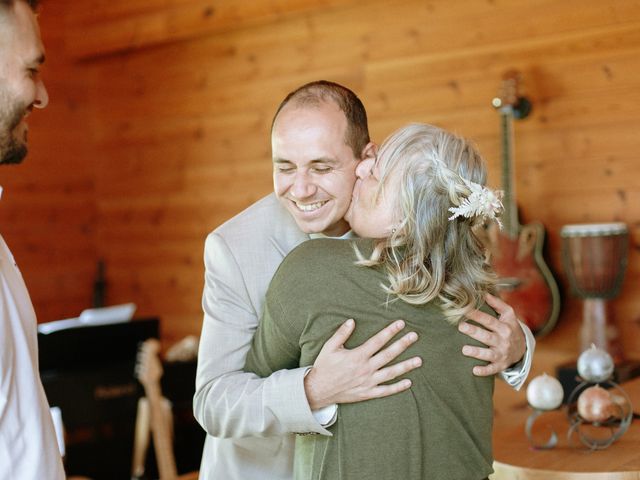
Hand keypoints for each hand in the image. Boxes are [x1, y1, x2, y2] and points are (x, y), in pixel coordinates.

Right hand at [304, 319, 421, 409]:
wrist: (318, 390)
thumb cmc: (324, 367)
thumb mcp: (329, 347)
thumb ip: (341, 334)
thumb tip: (352, 321)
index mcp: (357, 356)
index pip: (378, 341)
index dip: (390, 331)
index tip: (401, 323)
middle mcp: (365, 369)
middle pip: (388, 354)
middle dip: (402, 344)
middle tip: (414, 336)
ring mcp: (368, 382)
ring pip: (391, 373)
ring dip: (406, 366)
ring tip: (419, 360)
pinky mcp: (367, 393)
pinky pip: (385, 391)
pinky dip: (397, 387)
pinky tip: (409, 382)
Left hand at [458, 293, 525, 376]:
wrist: (523, 349)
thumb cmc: (510, 328)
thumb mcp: (508, 315)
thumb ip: (497, 304)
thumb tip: (484, 292)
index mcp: (504, 327)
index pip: (489, 320)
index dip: (477, 315)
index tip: (464, 310)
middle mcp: (503, 340)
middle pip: (487, 336)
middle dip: (474, 331)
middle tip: (461, 326)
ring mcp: (502, 354)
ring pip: (488, 354)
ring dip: (476, 352)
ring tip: (464, 349)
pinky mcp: (500, 365)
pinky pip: (492, 369)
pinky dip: (484, 371)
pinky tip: (474, 371)